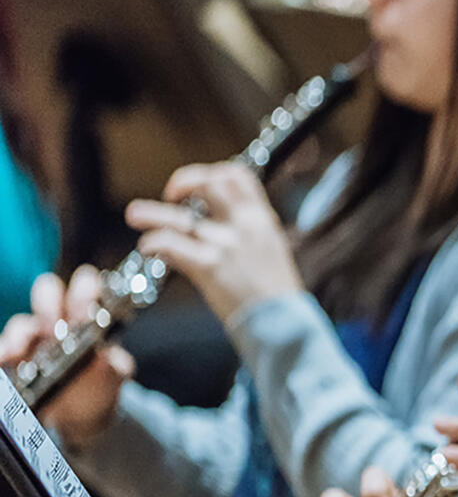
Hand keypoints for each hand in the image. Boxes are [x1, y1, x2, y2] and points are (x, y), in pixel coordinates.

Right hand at [0, 269, 133, 446]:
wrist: (81, 418)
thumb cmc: (100, 388)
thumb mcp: (114, 376)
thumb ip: (114, 365)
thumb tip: (108, 357)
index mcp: (89, 318)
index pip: (85, 289)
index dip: (84, 288)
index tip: (84, 297)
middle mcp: (59, 323)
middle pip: (47, 295)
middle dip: (48, 302)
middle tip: (53, 324)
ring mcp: (35, 340)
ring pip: (22, 323)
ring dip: (20, 334)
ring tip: (19, 350)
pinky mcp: (16, 359)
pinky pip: (4, 349)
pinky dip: (2, 351)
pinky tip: (4, 358)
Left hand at [125, 162, 302, 320]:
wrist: (283, 323)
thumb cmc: (276, 293)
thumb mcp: (271, 249)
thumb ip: (247, 231)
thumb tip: (219, 222)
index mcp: (262, 219)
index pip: (238, 176)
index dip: (212, 173)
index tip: (198, 187)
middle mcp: (245, 226)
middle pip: (211, 183)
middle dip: (183, 182)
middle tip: (170, 195)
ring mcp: (227, 245)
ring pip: (181, 217)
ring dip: (152, 214)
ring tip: (134, 215)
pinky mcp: (210, 268)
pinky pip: (172, 245)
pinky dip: (155, 243)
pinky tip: (149, 247)